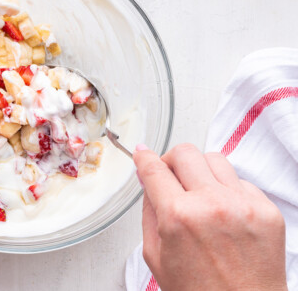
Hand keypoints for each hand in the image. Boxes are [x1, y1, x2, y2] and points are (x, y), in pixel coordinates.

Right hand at [134, 143, 286, 290]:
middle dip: (170, 160)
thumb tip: (147, 182)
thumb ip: (149, 212)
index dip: (144, 158)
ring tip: (198, 192)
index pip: (154, 169)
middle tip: (169, 175)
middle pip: (185, 153)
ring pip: (215, 159)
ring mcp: (243, 205)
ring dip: (200, 170)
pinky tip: (223, 211)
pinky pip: (240, 181)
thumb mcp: (155, 256)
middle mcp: (212, 204)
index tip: (142, 154)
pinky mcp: (266, 210)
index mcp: (178, 217)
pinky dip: (226, 189)